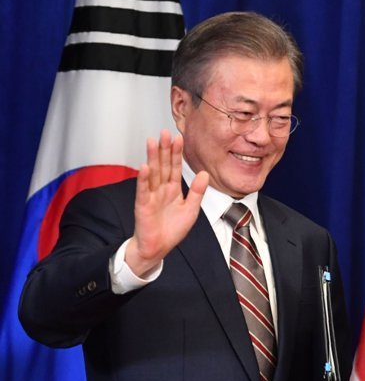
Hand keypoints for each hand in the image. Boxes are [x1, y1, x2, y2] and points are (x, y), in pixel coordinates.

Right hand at [125, 131, 208, 276]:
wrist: (158, 248)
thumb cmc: (172, 230)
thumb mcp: (191, 209)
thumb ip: (198, 192)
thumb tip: (205, 173)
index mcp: (173, 189)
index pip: (175, 167)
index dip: (177, 153)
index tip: (178, 137)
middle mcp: (161, 189)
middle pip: (163, 165)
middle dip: (164, 149)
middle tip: (164, 132)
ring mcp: (151, 195)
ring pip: (152, 173)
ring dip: (152, 157)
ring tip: (152, 141)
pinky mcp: (143, 205)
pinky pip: (143, 190)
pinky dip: (143, 179)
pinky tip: (145, 167)